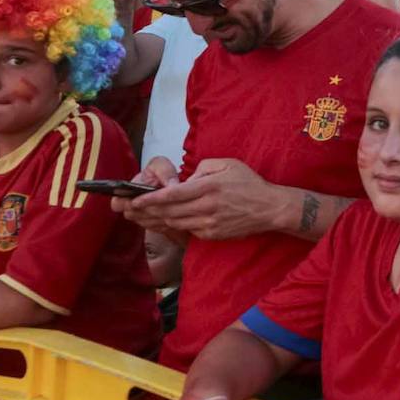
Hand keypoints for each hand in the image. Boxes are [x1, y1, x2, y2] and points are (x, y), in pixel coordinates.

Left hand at [117, 159, 283, 239]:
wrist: (270, 208)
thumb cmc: (248, 183)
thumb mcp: (227, 164)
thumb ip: (202, 169)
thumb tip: (185, 181)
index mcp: (209, 187)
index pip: (172, 195)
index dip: (150, 199)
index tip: (135, 200)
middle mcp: (207, 207)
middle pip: (169, 211)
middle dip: (146, 211)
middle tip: (129, 210)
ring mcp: (209, 223)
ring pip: (174, 223)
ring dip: (155, 220)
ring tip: (140, 217)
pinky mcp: (212, 234)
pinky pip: (187, 230)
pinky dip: (173, 226)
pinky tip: (163, 222)